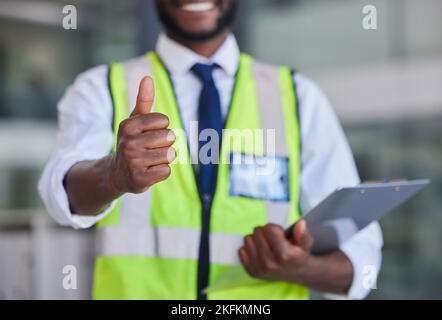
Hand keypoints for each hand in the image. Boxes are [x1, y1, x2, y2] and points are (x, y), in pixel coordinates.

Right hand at [109, 76, 175, 193]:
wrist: (118, 173)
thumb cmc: (132, 141)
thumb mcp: (135, 120)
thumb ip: (144, 100)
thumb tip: (147, 77)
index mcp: (128, 125)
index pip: (164, 120)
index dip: (162, 128)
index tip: (149, 133)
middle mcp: (127, 143)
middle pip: (169, 137)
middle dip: (165, 143)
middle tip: (150, 149)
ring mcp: (132, 162)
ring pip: (170, 155)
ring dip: (165, 158)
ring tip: (151, 159)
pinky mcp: (139, 180)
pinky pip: (166, 171)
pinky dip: (162, 172)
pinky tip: (149, 171)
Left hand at [239, 220, 313, 283]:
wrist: (296, 273)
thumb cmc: (298, 254)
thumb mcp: (306, 243)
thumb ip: (303, 233)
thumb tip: (300, 223)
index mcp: (284, 255)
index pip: (269, 228)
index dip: (275, 228)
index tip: (280, 235)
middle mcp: (270, 263)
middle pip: (257, 232)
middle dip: (265, 232)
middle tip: (273, 240)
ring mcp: (259, 268)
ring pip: (247, 239)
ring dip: (256, 239)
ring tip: (266, 245)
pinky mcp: (251, 272)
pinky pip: (241, 250)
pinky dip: (249, 249)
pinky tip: (259, 252)